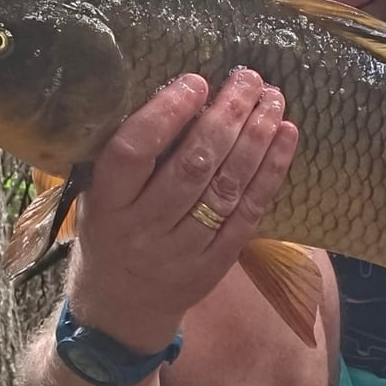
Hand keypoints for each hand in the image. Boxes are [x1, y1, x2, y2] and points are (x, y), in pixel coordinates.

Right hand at [66, 69, 297, 351]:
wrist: (121, 306)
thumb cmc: (111, 230)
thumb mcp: (99, 195)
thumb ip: (130, 156)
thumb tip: (182, 93)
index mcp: (107, 204)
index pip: (133, 152)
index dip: (166, 114)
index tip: (196, 81)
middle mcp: (143, 228)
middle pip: (192, 166)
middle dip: (226, 116)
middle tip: (248, 79)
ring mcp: (182, 250)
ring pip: (226, 187)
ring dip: (255, 138)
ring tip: (272, 99)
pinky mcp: (216, 263)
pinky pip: (249, 212)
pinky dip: (271, 171)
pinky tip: (286, 136)